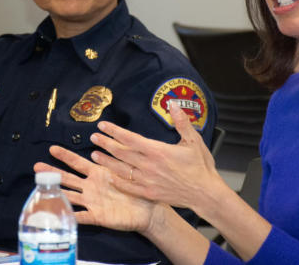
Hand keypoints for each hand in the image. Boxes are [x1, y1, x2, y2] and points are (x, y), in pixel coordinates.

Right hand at [33, 145, 158, 232]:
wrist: (147, 210)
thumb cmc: (137, 188)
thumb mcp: (127, 170)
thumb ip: (117, 159)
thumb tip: (111, 140)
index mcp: (97, 173)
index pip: (78, 162)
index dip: (65, 156)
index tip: (52, 148)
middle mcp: (91, 187)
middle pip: (68, 178)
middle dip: (52, 172)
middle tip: (36, 166)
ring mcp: (92, 202)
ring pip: (70, 196)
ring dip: (57, 192)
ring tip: (41, 188)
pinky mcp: (98, 216)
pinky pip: (82, 216)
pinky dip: (72, 215)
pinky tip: (61, 214)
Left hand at [90, 104, 224, 208]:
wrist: (205, 193)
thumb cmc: (200, 167)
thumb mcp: (193, 140)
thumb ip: (181, 122)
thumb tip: (172, 104)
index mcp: (157, 151)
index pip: (130, 138)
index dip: (114, 131)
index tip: (103, 125)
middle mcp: (149, 165)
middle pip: (121, 153)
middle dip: (105, 144)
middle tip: (93, 138)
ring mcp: (148, 181)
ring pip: (122, 170)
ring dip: (106, 162)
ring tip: (94, 155)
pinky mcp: (150, 193)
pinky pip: (129, 187)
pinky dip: (118, 182)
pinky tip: (110, 177)